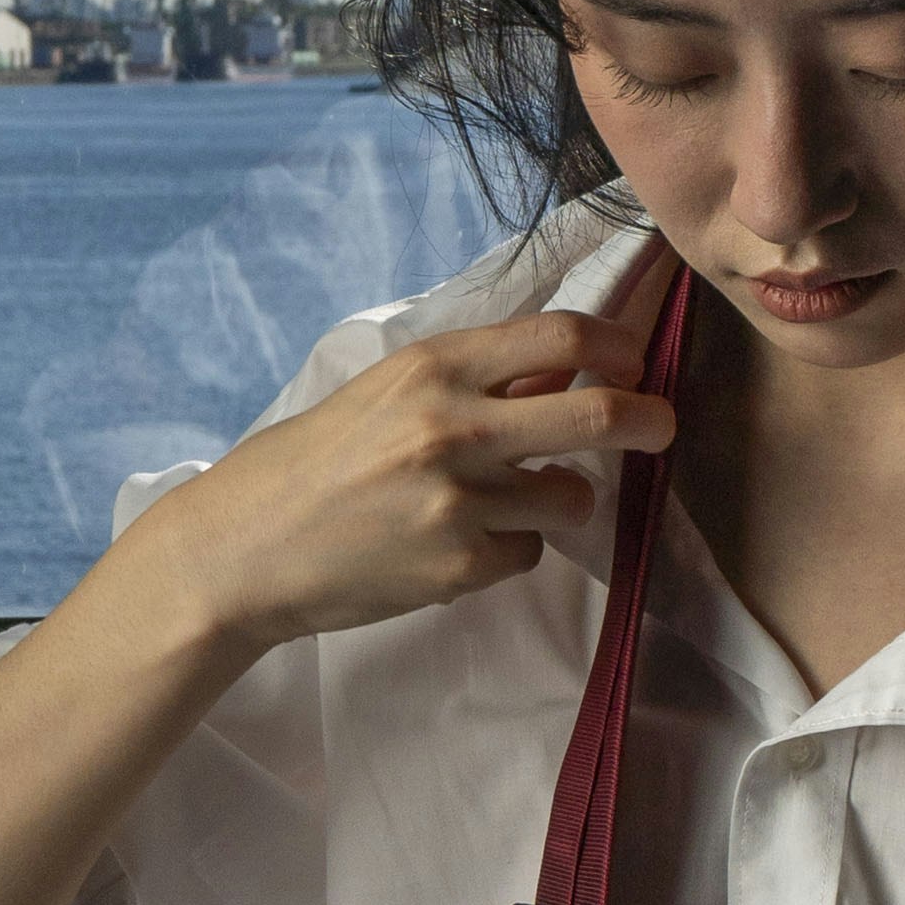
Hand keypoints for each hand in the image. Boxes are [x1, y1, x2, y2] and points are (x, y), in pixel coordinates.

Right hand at [147, 290, 677, 660]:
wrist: (242, 550)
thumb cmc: (309, 464)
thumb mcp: (385, 394)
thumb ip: (471, 383)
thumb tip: (564, 375)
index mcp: (432, 367)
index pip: (561, 339)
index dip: (618, 348)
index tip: (635, 361)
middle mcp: (452, 427)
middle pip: (598, 416)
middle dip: (648, 420)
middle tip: (662, 427)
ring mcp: (458, 500)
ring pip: (570, 497)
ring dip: (559, 499)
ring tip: (507, 501)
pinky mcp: (458, 565)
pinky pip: (526, 552)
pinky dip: (508, 549)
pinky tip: (455, 543)